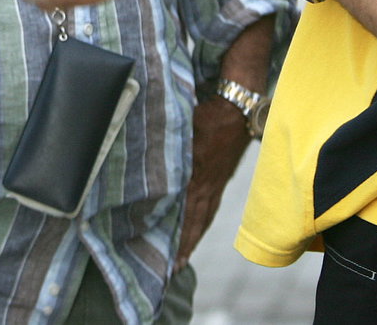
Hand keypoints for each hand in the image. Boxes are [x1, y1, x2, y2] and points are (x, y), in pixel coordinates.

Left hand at [175, 98, 252, 269]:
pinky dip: (203, 224)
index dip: (175, 233)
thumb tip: (139, 151)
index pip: (182, 210)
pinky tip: (198, 230)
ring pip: (203, 218)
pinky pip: (211, 208)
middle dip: (183, 246)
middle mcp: (205, 183)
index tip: (166, 252)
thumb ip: (161, 141)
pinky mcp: (221, 179)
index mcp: (193, 172)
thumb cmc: (205, 112)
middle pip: (193, 222)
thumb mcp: (180, 125)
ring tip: (183, 259)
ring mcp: (216, 183)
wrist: (237, 107)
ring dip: (193, 240)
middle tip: (173, 269)